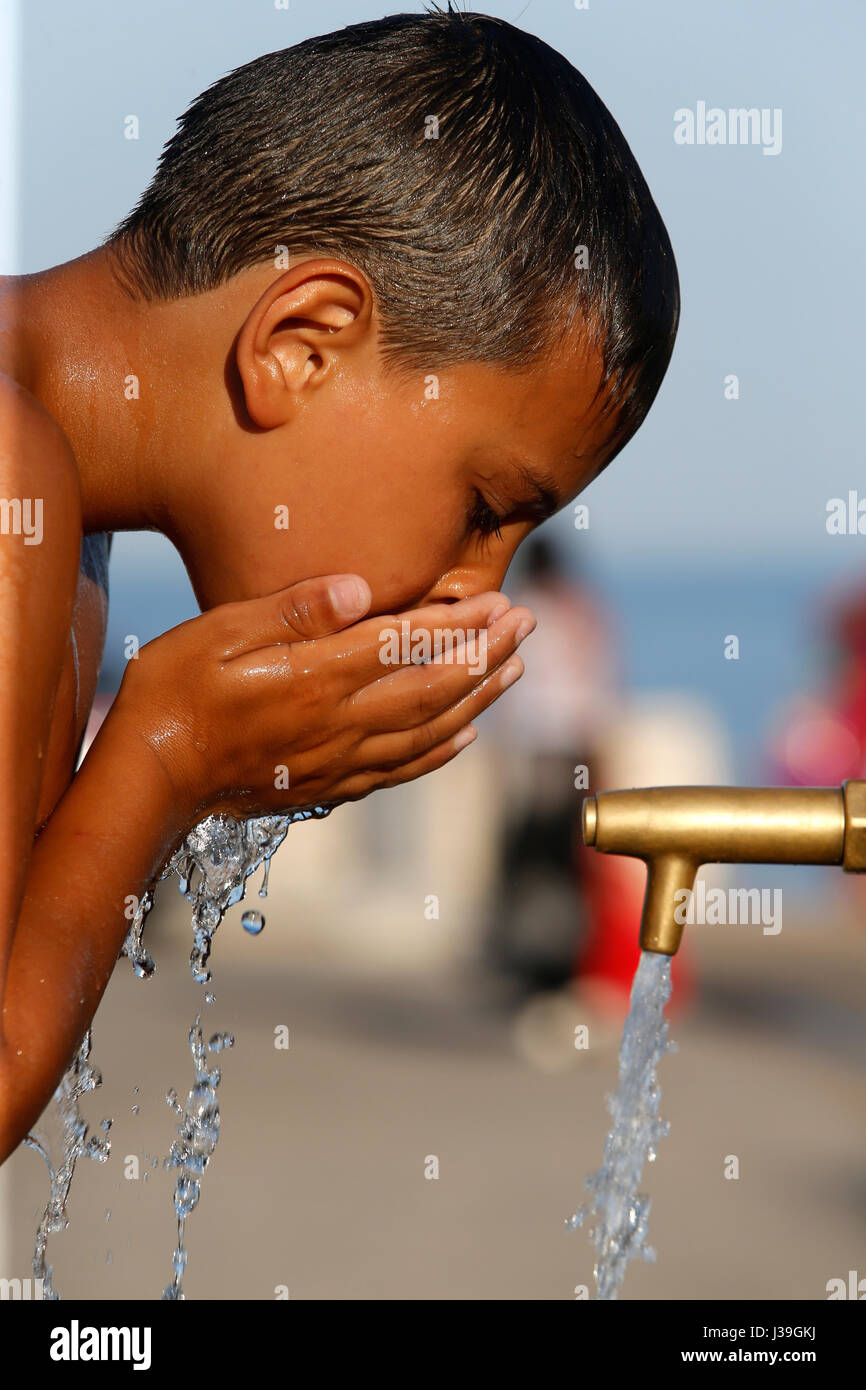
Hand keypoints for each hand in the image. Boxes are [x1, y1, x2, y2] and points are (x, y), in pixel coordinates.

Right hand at [109, 574, 533, 829]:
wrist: (151, 777)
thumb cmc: (174, 692)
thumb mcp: (219, 632)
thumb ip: (294, 611)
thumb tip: (362, 589)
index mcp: (316, 678)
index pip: (407, 645)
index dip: (459, 623)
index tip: (499, 600)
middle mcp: (339, 723)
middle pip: (434, 687)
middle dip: (487, 654)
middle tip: (526, 624)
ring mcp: (339, 760)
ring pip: (430, 730)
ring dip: (479, 699)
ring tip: (516, 670)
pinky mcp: (330, 786)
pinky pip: (403, 770)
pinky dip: (442, 752)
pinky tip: (465, 735)